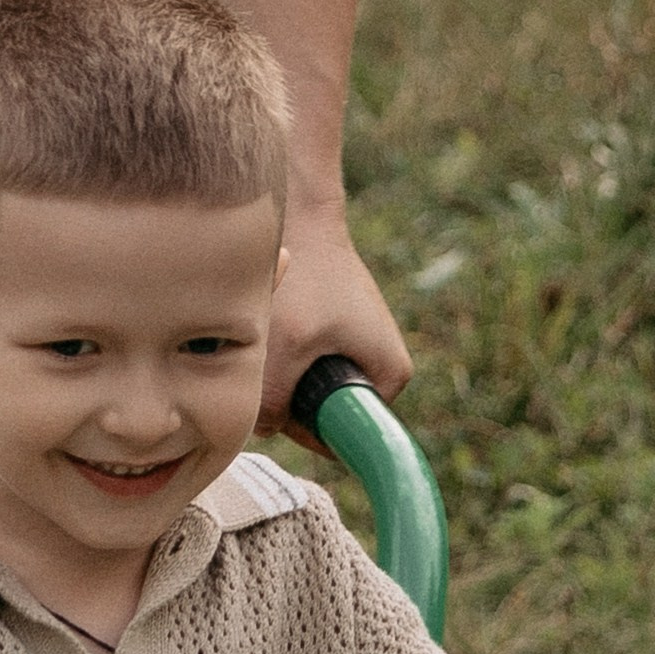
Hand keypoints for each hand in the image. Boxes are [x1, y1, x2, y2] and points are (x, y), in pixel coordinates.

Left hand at [263, 212, 411, 441]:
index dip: (304, 429)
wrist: (303, 217)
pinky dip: (280, 356)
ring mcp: (360, 351)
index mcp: (390, 378)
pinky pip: (300, 367)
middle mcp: (382, 368)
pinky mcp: (337, 336)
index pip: (344, 437)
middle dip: (289, 401)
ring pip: (306, 391)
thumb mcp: (283, 347)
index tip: (280, 395)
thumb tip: (263, 429)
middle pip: (324, 416)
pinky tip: (272, 326)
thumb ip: (271, 403)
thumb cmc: (302, 277)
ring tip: (271, 337)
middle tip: (270, 360)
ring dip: (280, 377)